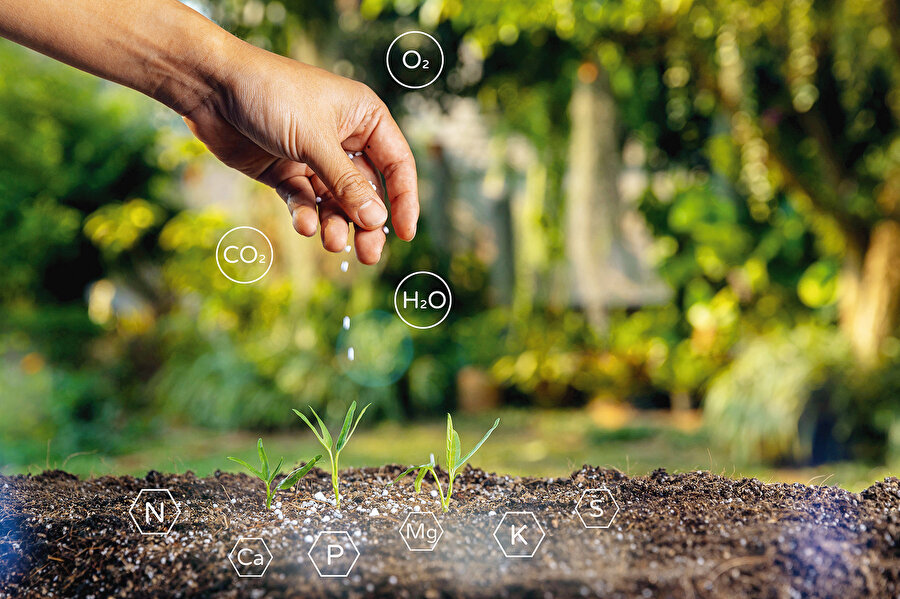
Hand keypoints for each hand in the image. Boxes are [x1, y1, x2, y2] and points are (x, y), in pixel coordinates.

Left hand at [183, 42, 417, 264]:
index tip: (406, 233)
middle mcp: (342, 137)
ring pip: (334, 201)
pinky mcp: (284, 170)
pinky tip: (303, 225)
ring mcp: (312, 156)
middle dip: (366, 223)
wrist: (210, 85)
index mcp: (363, 118)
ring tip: (332, 243)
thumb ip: (346, 183)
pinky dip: (305, 214)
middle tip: (368, 255)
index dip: (404, 199)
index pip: (396, 164)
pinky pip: (303, 199)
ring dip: (336, 224)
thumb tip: (377, 219)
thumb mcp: (314, 140)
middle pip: (366, 190)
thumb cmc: (270, 94)